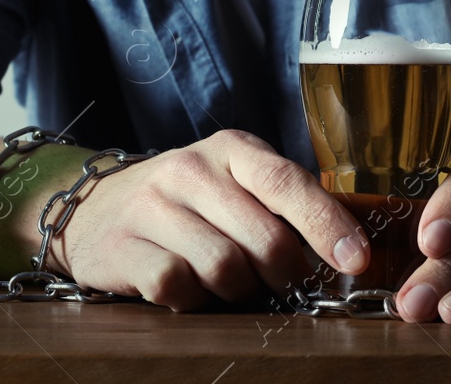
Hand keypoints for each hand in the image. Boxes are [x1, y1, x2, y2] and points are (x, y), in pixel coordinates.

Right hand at [52, 129, 369, 310]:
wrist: (95, 208)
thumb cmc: (186, 201)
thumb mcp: (234, 183)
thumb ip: (282, 203)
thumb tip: (346, 248)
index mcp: (230, 150)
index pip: (288, 183)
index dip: (326, 224)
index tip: (355, 259)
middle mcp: (190, 169)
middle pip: (263, 239)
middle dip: (283, 273)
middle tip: (280, 283)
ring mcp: (151, 206)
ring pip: (224, 268)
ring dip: (237, 290)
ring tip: (228, 282)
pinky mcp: (121, 246)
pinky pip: (177, 287)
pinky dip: (192, 299)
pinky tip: (188, 288)